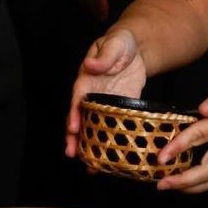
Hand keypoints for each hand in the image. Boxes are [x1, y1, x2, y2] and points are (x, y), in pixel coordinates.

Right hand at [64, 26, 147, 155]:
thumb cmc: (120, 43)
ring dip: (89, 144)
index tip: (72, 127)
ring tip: (89, 164)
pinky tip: (110, 158)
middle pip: (79, 117)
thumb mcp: (114, 44)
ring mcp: (104, 103)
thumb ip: (104, 56)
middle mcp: (92, 94)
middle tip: (72, 153)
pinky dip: (110, 141)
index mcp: (87, 78)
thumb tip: (90, 65)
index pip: (77, 98)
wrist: (135, 48)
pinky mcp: (120, 108)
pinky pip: (113, 126)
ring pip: (93, 126)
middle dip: (74, 136)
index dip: (73, 112)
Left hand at [153, 75, 207, 192]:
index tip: (161, 157)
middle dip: (182, 182)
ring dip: (192, 187)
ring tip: (171, 186)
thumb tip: (203, 109)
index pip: (199, 136)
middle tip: (161, 184)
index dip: (178, 147)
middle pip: (206, 172)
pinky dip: (203, 181)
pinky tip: (190, 179)